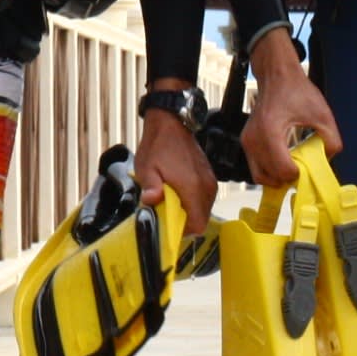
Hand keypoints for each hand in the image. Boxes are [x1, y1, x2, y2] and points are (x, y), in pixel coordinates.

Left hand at [134, 102, 218, 227]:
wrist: (172, 123)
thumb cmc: (158, 146)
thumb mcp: (147, 168)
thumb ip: (150, 187)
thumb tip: (150, 202)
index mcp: (192, 187)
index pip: (198, 224)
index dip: (183, 231)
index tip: (168, 226)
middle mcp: (206, 186)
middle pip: (202, 220)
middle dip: (185, 223)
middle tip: (167, 215)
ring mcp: (210, 181)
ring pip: (204, 210)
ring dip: (189, 213)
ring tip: (171, 204)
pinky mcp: (209, 177)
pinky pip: (205, 200)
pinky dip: (194, 203)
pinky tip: (178, 195)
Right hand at [240, 31, 339, 187]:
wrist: (276, 75)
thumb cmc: (297, 91)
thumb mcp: (322, 114)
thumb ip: (331, 140)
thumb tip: (327, 160)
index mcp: (271, 132)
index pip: (282, 170)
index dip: (298, 174)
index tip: (308, 165)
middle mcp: (254, 139)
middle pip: (270, 177)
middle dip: (288, 178)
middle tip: (302, 169)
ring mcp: (247, 141)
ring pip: (259, 176)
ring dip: (277, 178)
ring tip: (293, 168)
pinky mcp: (245, 142)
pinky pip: (255, 167)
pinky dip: (269, 171)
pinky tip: (284, 162)